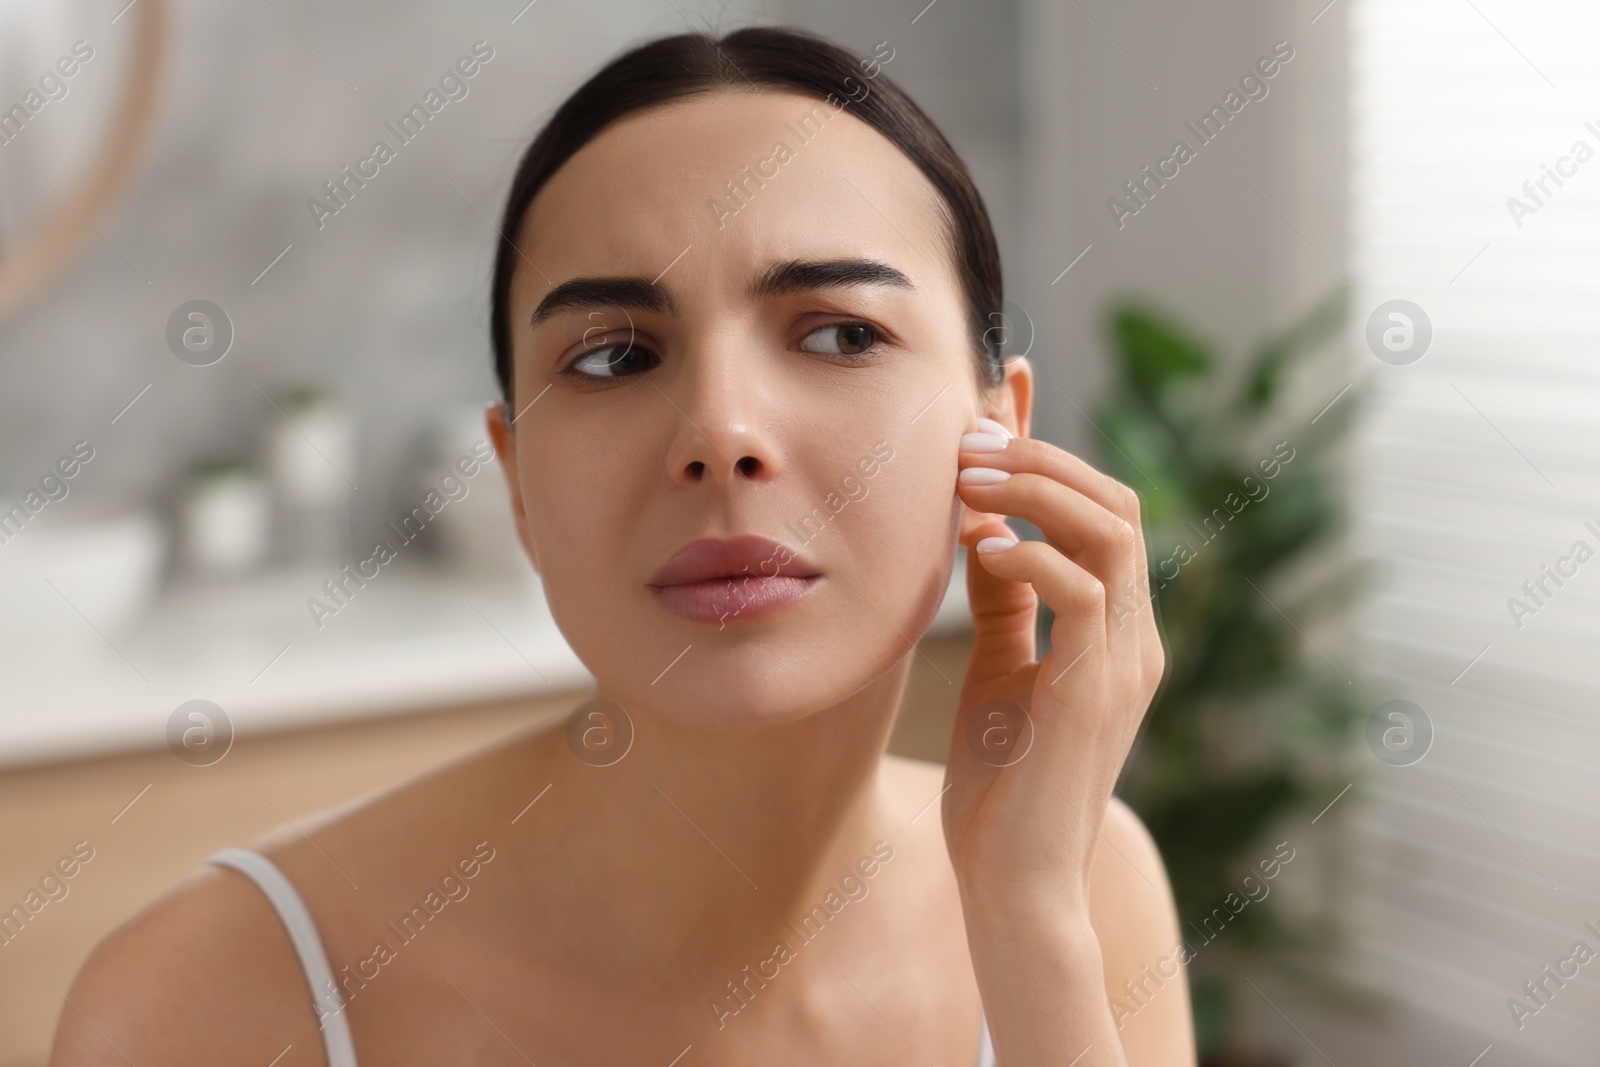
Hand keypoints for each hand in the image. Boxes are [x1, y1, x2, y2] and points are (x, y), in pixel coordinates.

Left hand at [941, 419, 1165, 922]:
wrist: (1012, 880)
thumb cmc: (1003, 784)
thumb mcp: (1001, 669)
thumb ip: (1006, 600)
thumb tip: (985, 526)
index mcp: (1114, 630)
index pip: (1100, 510)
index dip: (1052, 445)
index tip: (998, 393)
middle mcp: (1132, 637)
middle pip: (1116, 504)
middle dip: (1040, 457)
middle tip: (967, 438)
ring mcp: (1123, 663)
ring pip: (1110, 532)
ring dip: (1035, 491)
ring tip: (966, 479)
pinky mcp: (1095, 691)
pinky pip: (1082, 593)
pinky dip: (1032, 555)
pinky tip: (983, 550)